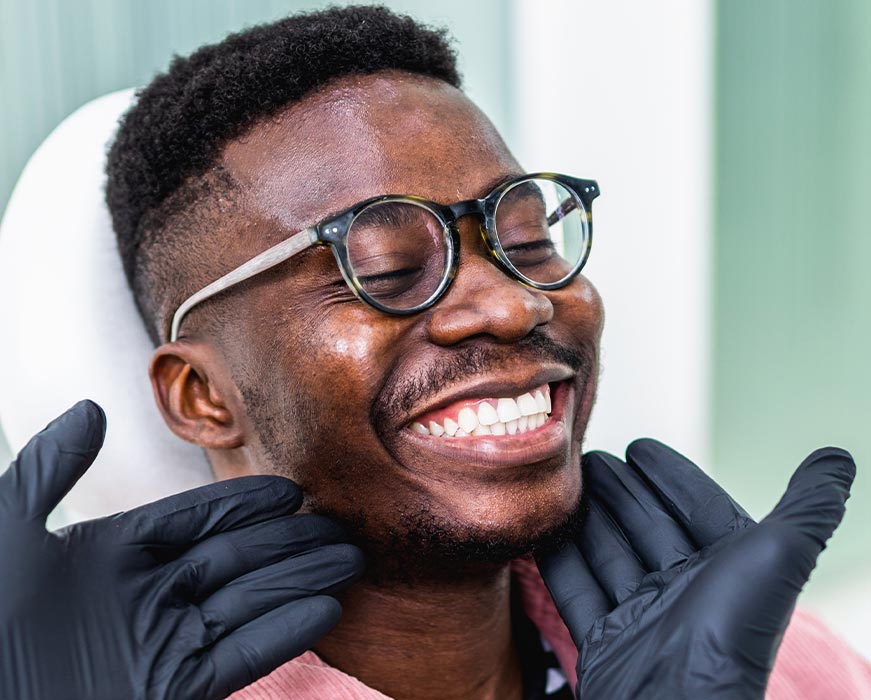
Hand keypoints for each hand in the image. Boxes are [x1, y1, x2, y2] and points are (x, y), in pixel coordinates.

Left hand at [0, 400, 363, 699]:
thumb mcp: (7, 532)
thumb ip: (49, 469)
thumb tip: (93, 408)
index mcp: (110, 554)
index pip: (194, 520)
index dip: (244, 504)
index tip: (290, 490)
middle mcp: (145, 595)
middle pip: (234, 560)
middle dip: (290, 543)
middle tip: (339, 529)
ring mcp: (162, 644)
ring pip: (247, 603)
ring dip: (300, 582)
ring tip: (348, 562)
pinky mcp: (173, 690)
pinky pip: (241, 657)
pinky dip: (285, 633)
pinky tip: (326, 610)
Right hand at [537, 439, 854, 699]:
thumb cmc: (730, 633)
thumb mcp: (777, 556)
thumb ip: (809, 507)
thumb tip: (837, 458)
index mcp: (726, 570)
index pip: (695, 507)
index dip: (671, 474)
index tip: (640, 446)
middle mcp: (685, 591)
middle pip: (646, 526)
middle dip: (621, 488)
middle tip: (591, 457)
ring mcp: (641, 617)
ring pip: (609, 553)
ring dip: (589, 517)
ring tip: (568, 484)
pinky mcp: (604, 642)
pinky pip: (577, 591)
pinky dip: (561, 562)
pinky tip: (547, 533)